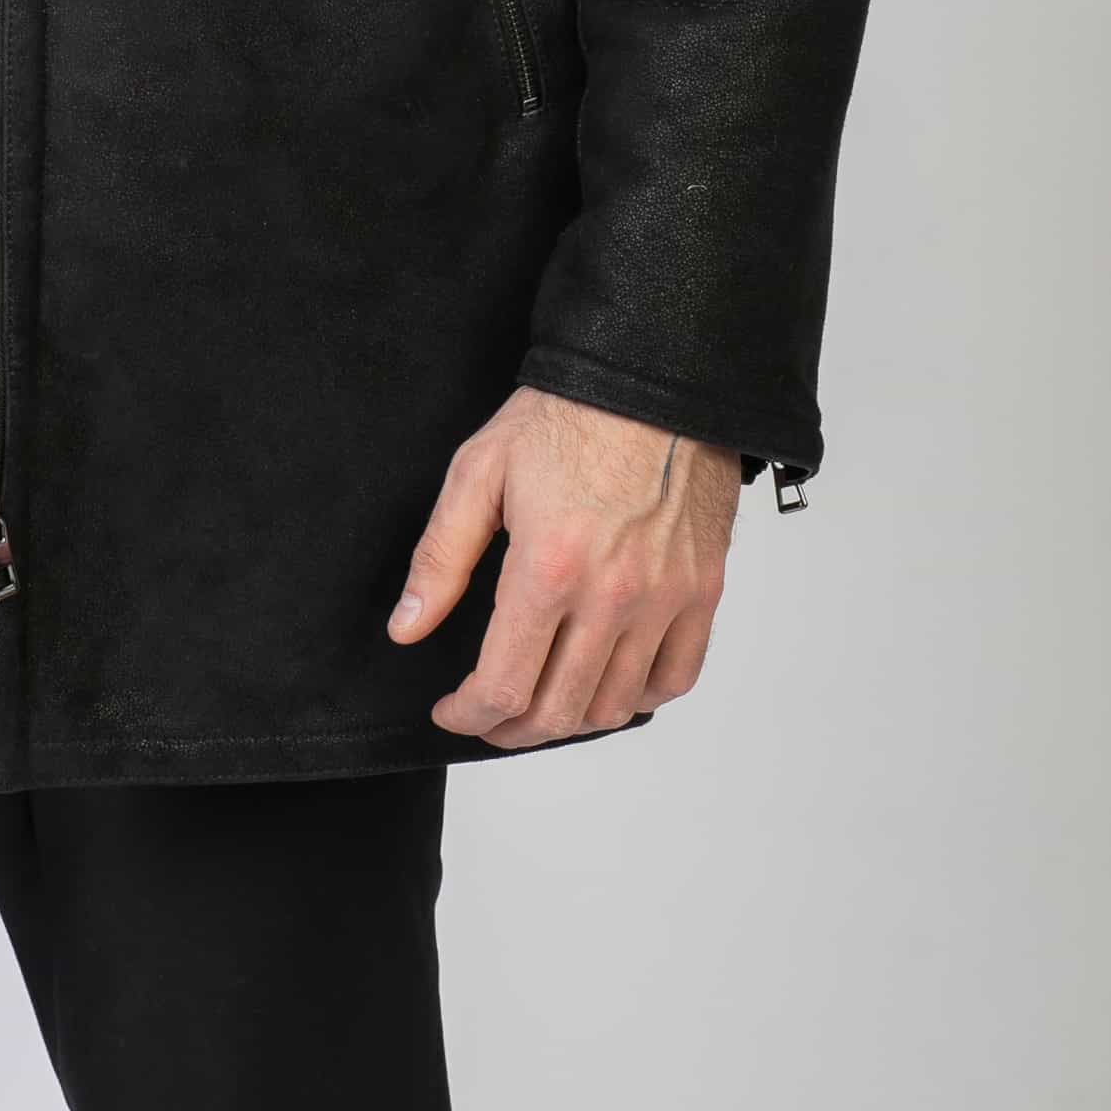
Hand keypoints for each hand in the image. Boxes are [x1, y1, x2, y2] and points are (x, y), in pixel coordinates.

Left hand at [385, 387, 740, 748]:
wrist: (650, 381)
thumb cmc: (564, 417)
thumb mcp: (479, 471)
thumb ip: (441, 558)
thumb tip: (407, 627)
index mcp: (548, 567)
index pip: (503, 685)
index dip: (468, 715)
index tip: (450, 711)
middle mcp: (612, 596)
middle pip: (558, 710)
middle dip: (510, 729)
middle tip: (487, 717)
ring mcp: (664, 599)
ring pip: (614, 705)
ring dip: (569, 721)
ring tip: (539, 705)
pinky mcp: (702, 592)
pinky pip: (675, 678)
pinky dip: (637, 699)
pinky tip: (606, 685)